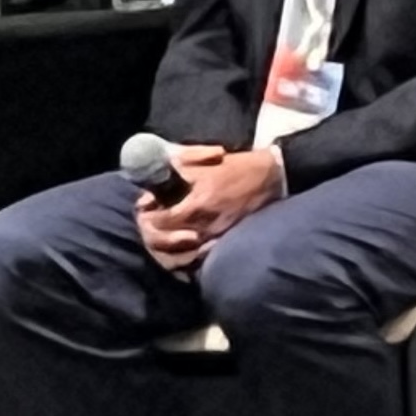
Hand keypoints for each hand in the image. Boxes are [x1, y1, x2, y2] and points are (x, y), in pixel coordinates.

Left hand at [138, 145, 283, 266]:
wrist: (271, 177)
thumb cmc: (236, 167)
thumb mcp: (201, 162)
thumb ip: (174, 173)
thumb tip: (151, 187)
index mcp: (199, 204)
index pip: (163, 222)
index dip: (149, 216)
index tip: (145, 207)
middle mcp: (207, 225)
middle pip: (169, 241)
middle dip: (155, 231)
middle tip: (149, 220)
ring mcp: (218, 234)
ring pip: (184, 250)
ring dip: (170, 242)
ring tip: (163, 229)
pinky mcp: (227, 238)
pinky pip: (201, 252)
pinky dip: (188, 249)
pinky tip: (182, 238)